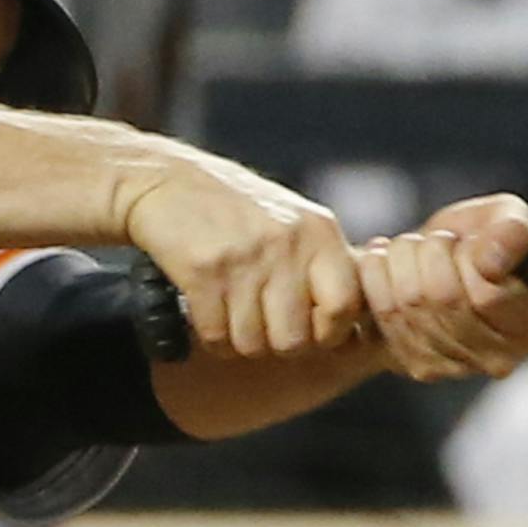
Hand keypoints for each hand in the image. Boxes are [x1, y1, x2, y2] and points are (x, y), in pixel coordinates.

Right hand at [117, 142, 363, 359]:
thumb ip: (327, 265)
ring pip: (253, 344)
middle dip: (276, 345)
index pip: (345, 306)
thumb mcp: (295, 222)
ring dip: (239, 341)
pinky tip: (209, 309)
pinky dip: (211, 335)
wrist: (167, 181)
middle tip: (262, 324)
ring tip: (233, 313)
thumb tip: (361, 326)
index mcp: (318, 232)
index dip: (329, 332)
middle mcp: (287, 243)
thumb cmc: (237, 210)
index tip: (310, 328)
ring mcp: (245, 257)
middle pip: (295, 339)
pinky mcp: (204, 270)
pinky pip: (217, 336)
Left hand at [354, 195, 527, 381]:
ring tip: (412, 246)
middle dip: (432, 253)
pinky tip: (383, 259)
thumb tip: (491, 262)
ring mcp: (456, 368)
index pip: (487, 295)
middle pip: (444, 299)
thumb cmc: (483, 242)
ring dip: (402, 260)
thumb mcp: (508, 219)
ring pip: (410, 304)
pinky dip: (376, 277)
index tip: (466, 242)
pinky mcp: (417, 365)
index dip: (467, 258)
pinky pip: (385, 314)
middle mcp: (500, 359)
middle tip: (436, 239)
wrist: (442, 262)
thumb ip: (512, 232)